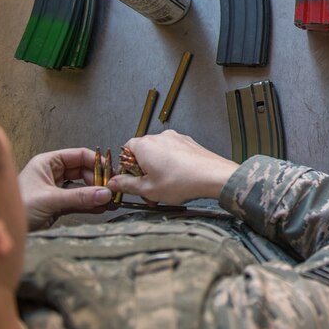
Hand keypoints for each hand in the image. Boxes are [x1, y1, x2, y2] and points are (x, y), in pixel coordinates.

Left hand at [18, 148, 112, 230]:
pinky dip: (89, 204)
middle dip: (98, 179)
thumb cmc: (16, 209)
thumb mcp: (50, 200)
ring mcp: (55, 189)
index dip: (96, 162)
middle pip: (82, 170)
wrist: (3, 232)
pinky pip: (78, 201)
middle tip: (111, 188)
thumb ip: (79, 196)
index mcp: (47, 163)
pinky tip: (100, 207)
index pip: (78, 155)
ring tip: (110, 199)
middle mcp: (52, 173)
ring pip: (81, 186)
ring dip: (95, 193)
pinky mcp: (57, 205)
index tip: (111, 171)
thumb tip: (105, 193)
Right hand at [106, 130, 238, 205]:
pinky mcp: (189, 144)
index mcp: (145, 145)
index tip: (129, 181)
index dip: (125, 168)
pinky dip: (172, 167)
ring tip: (164, 190)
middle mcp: (161, 137)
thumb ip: (126, 185)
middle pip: (143, 153)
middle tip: (147, 190)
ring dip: (157, 171)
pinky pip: (174, 154)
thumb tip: (114, 183)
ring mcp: (177, 139)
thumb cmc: (183, 181)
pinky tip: (178, 182)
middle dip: (143, 173)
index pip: (125, 150)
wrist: (214, 177)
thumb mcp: (148, 189)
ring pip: (159, 155)